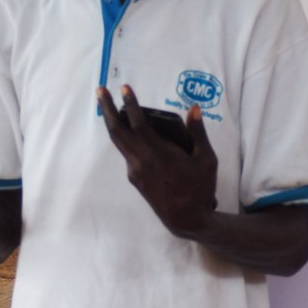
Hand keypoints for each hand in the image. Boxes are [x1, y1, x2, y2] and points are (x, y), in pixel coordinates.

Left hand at [96, 85, 216, 236]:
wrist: (185, 219)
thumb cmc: (199, 188)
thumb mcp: (206, 159)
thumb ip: (198, 132)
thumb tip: (194, 108)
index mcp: (159, 154)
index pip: (138, 123)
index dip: (130, 104)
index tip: (125, 88)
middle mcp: (141, 161)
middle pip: (116, 131)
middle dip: (106, 109)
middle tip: (100, 91)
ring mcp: (134, 170)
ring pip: (119, 142)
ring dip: (112, 122)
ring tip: (109, 106)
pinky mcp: (134, 178)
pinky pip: (127, 152)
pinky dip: (126, 137)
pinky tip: (132, 131)